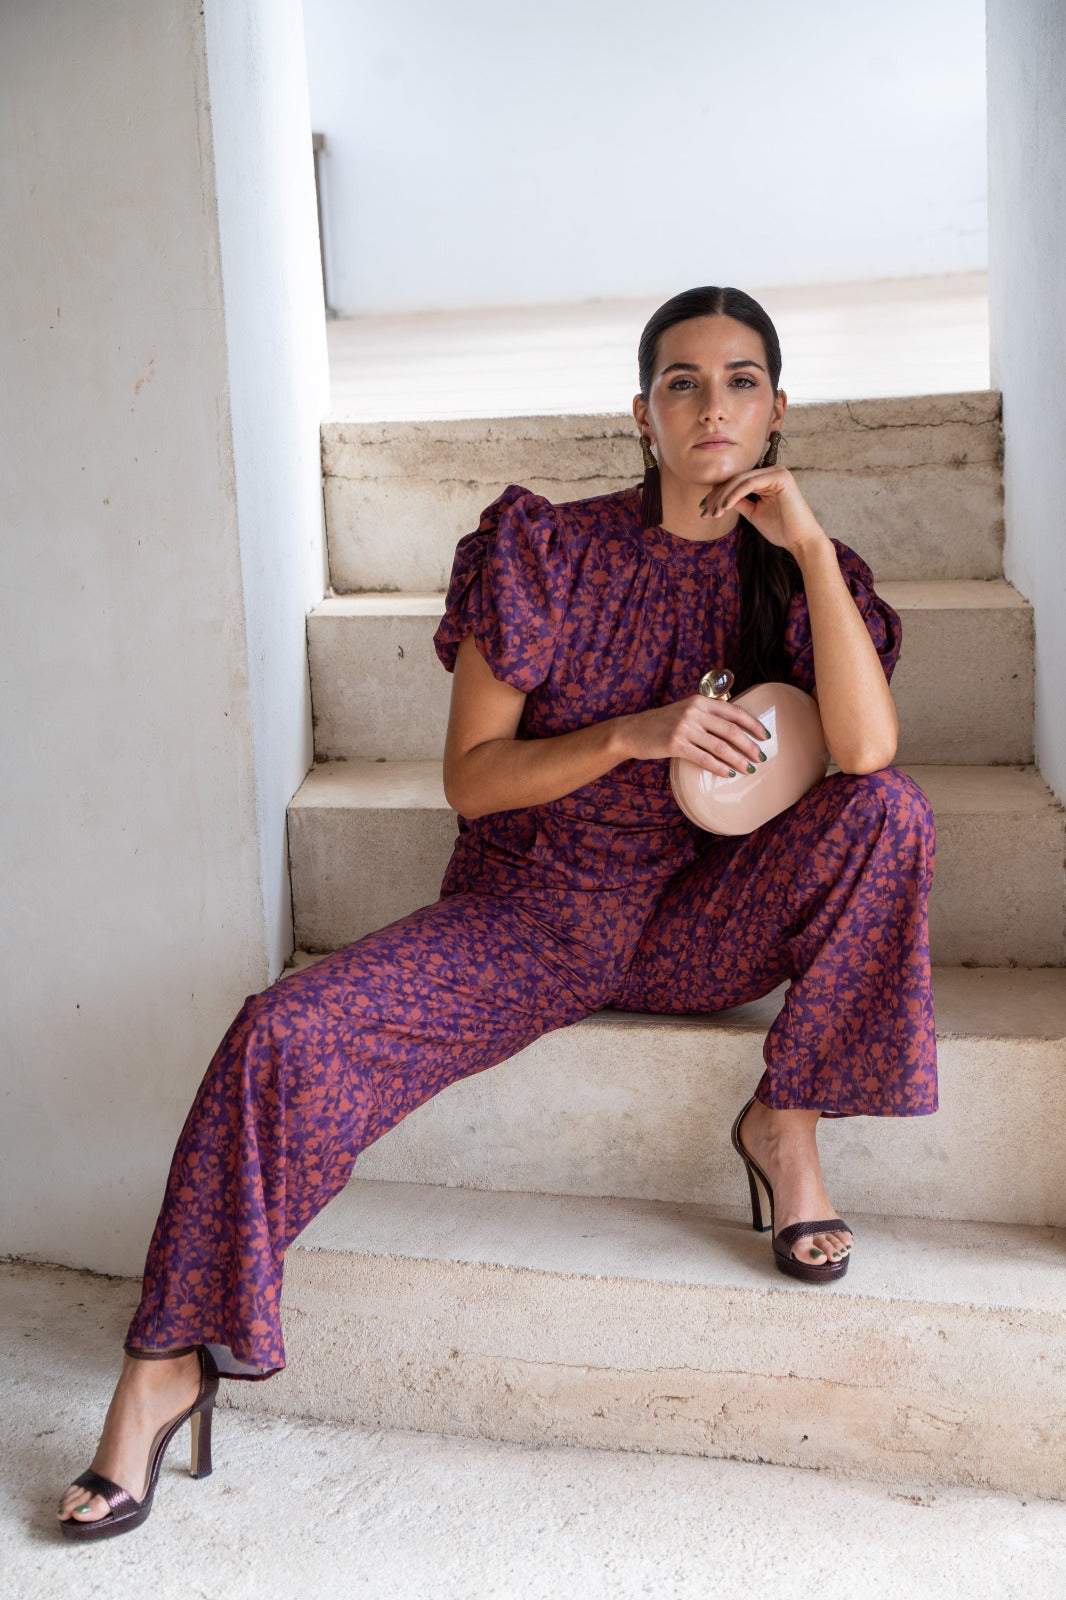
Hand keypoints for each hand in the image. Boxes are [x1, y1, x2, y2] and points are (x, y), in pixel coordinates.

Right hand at [622, 694, 769, 777]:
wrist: (632, 731)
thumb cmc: (662, 723)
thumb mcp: (685, 710)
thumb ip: (706, 714)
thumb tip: (735, 728)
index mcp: (700, 701)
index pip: (734, 712)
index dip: (753, 725)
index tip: (765, 736)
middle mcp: (694, 712)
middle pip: (731, 730)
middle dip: (750, 746)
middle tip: (761, 757)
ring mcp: (685, 728)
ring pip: (720, 747)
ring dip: (738, 760)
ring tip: (750, 769)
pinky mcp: (676, 744)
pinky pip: (704, 758)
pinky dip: (719, 767)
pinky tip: (729, 774)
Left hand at [700, 464, 827, 558]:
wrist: (800, 540)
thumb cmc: (781, 529)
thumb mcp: (754, 513)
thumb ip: (739, 503)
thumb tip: (720, 498)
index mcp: (767, 478)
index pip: (737, 482)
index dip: (718, 494)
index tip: (704, 509)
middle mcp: (772, 471)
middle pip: (736, 479)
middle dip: (717, 496)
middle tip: (704, 511)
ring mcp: (777, 472)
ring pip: (741, 480)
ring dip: (723, 496)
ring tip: (712, 512)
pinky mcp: (780, 476)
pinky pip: (750, 483)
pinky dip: (734, 495)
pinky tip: (724, 507)